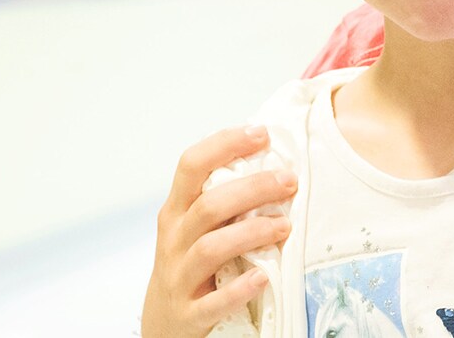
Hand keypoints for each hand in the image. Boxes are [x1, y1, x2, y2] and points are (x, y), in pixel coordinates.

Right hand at [141, 125, 297, 337]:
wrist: (164, 326)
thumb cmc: (191, 264)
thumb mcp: (194, 227)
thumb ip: (221, 197)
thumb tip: (272, 161)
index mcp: (176, 211)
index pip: (191, 166)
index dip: (225, 145)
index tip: (262, 134)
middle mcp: (173, 240)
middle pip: (208, 205)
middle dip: (252, 189)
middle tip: (289, 181)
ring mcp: (179, 278)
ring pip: (210, 249)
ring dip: (251, 233)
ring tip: (284, 227)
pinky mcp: (189, 314)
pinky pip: (214, 302)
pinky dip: (239, 289)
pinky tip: (263, 277)